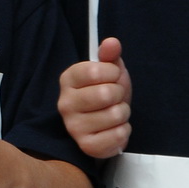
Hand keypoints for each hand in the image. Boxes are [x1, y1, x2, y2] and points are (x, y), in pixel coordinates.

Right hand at [58, 38, 131, 158]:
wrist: (103, 124)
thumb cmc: (104, 93)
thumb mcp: (109, 72)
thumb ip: (110, 55)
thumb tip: (112, 42)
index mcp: (67, 80)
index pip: (93, 70)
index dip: (112, 72)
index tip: (112, 77)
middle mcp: (65, 103)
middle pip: (106, 94)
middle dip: (120, 95)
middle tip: (114, 98)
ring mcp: (73, 126)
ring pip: (115, 115)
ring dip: (123, 114)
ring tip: (114, 114)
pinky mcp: (86, 145)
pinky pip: (118, 135)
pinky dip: (124, 131)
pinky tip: (114, 129)